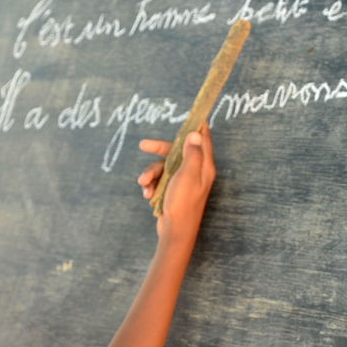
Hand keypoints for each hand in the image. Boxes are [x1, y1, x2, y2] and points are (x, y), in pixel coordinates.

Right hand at [137, 122, 215, 238]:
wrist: (175, 232)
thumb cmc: (183, 203)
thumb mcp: (187, 175)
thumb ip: (191, 153)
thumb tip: (195, 133)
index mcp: (203, 166)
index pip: (203, 139)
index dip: (196, 126)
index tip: (192, 114)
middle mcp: (195, 172)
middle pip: (177, 151)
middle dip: (158, 150)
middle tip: (143, 145)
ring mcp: (183, 182)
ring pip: (164, 167)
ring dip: (151, 174)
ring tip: (143, 185)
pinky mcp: (173, 191)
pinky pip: (160, 180)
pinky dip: (152, 185)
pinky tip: (147, 194)